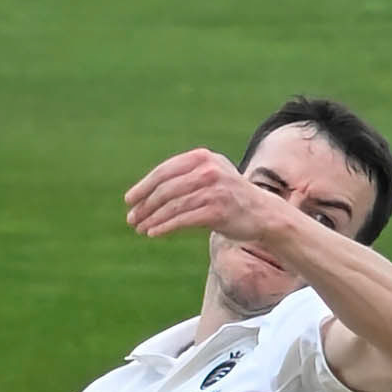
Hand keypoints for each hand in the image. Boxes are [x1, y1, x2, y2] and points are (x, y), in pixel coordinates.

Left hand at [125, 149, 278, 242]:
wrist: (261, 214)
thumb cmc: (230, 198)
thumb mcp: (210, 177)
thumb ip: (186, 177)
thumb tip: (149, 192)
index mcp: (202, 157)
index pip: (165, 170)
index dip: (144, 185)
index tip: (130, 200)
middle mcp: (207, 170)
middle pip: (166, 188)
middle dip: (145, 204)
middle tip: (131, 218)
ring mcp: (213, 190)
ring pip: (173, 205)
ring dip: (152, 218)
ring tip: (139, 228)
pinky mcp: (217, 211)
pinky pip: (183, 220)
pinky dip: (165, 227)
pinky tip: (153, 233)